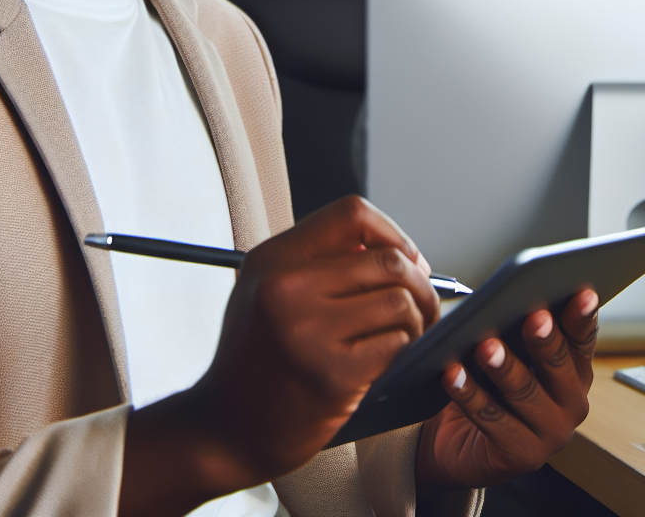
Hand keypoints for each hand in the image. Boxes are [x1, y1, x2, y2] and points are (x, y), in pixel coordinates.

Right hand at [120, 196, 438, 516]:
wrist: (224, 429)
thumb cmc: (253, 362)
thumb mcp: (265, 293)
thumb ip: (316, 262)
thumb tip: (393, 249)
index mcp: (272, 260)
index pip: (352, 214)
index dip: (392, 234)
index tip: (404, 260)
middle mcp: (285, 289)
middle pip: (388, 260)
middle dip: (420, 282)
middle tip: (421, 304)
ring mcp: (307, 333)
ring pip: (400, 302)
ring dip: (416, 320)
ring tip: (403, 334)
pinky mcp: (331, 375)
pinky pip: (397, 344)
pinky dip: (404, 350)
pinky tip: (388, 360)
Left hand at [414, 288, 599, 495]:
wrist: (460, 442)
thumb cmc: (489, 387)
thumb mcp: (510, 356)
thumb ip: (517, 333)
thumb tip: (506, 301)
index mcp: (576, 372)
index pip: (583, 339)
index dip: (582, 316)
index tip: (580, 292)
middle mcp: (572, 404)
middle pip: (558, 366)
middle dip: (545, 340)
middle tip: (534, 316)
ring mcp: (551, 435)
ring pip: (525, 393)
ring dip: (504, 367)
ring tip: (485, 346)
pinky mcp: (522, 457)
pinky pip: (491, 419)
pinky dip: (469, 394)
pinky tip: (453, 374)